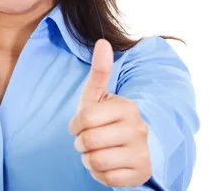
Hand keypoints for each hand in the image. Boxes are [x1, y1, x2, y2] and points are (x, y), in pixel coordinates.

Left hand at [68, 39, 151, 187]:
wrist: (129, 147)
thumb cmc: (106, 118)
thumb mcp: (98, 95)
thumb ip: (100, 71)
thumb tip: (102, 41)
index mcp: (127, 108)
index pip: (85, 118)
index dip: (76, 124)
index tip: (81, 124)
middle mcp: (138, 130)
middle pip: (88, 140)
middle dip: (81, 143)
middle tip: (88, 140)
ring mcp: (142, 153)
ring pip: (95, 161)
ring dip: (88, 159)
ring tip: (96, 151)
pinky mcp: (140, 174)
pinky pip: (106, 178)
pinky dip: (99, 174)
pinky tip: (106, 164)